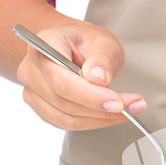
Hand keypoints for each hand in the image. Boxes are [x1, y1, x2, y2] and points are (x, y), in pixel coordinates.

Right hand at [17, 21, 145, 129]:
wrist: (71, 47)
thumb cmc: (85, 41)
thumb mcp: (102, 40)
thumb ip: (102, 58)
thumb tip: (99, 79)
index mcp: (43, 46)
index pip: (61, 79)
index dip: (91, 96)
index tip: (119, 103)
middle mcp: (31, 71)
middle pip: (65, 102)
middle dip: (104, 109)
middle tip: (134, 106)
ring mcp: (34, 93)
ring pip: (68, 118)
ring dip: (102, 119)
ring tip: (129, 111)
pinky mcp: (43, 109)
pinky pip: (69, 124)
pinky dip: (95, 122)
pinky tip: (113, 114)